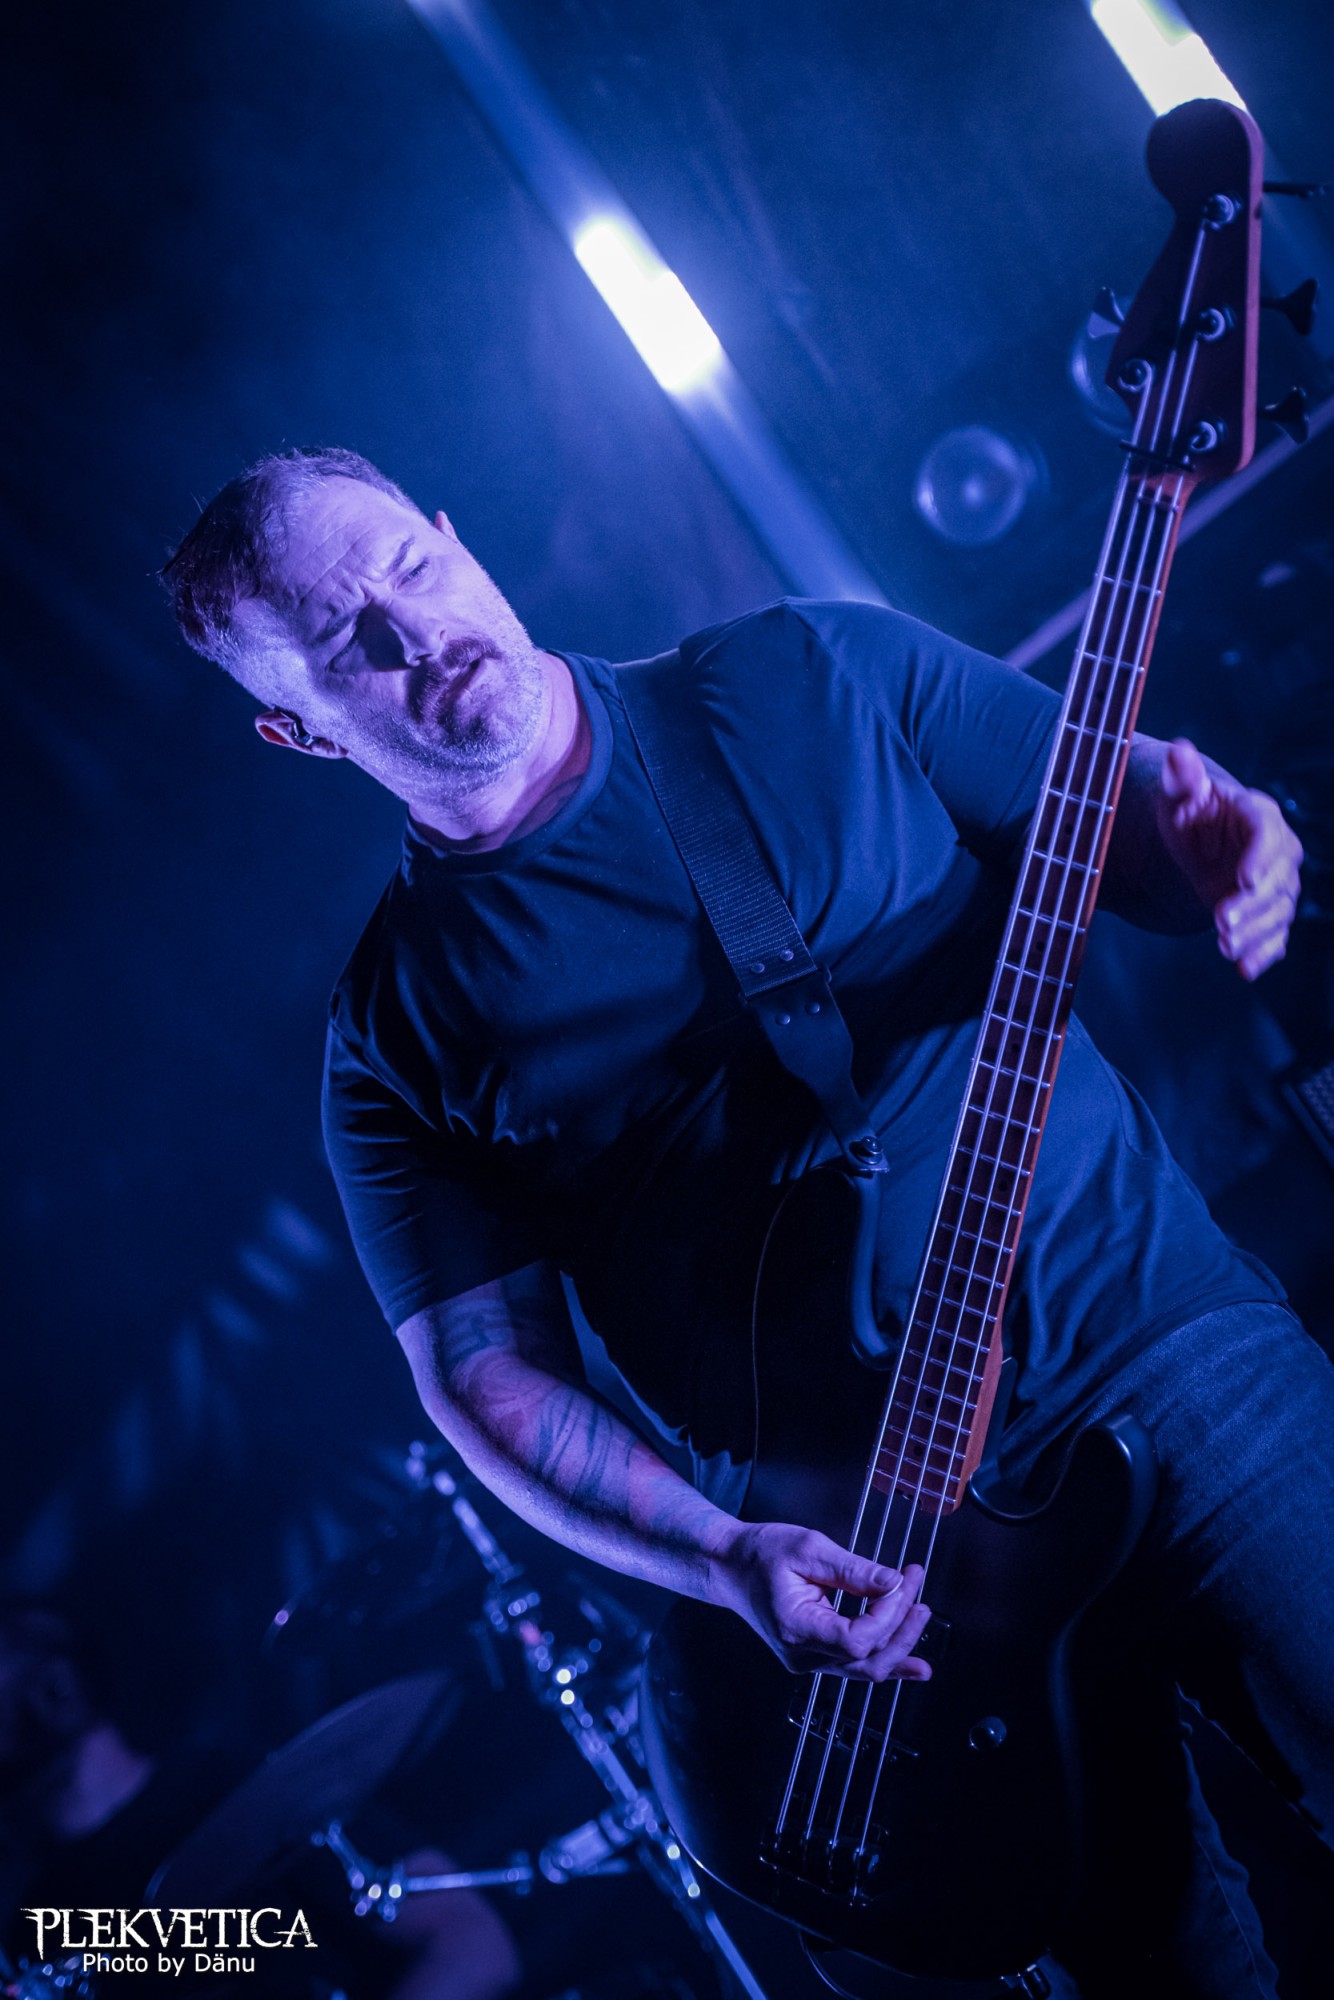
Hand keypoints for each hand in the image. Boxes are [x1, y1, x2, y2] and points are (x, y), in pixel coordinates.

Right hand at [709, 1520, 930, 1681]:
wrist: (729, 1567)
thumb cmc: (761, 1553)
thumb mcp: (808, 1548)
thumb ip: (853, 1569)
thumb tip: (894, 1583)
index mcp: (796, 1628)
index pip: (856, 1639)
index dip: (888, 1614)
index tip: (901, 1579)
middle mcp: (803, 1655)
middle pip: (868, 1659)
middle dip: (902, 1625)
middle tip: (917, 1586)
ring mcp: (809, 1661)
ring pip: (867, 1668)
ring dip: (900, 1643)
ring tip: (922, 1614)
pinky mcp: (816, 1656)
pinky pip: (857, 1666)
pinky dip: (888, 1661)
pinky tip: (915, 1665)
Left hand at [1156, 739, 1302, 980]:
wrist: (1198, 845)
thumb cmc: (1190, 813)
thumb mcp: (1180, 796)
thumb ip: (1183, 778)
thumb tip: (1180, 752)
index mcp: (1259, 815)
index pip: (1269, 834)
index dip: (1260, 857)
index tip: (1244, 879)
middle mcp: (1277, 851)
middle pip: (1277, 880)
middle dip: (1252, 903)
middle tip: (1221, 921)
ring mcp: (1277, 885)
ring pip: (1277, 912)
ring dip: (1254, 932)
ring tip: (1224, 945)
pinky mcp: (1268, 914)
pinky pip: (1274, 937)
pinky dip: (1262, 955)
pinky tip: (1244, 970)